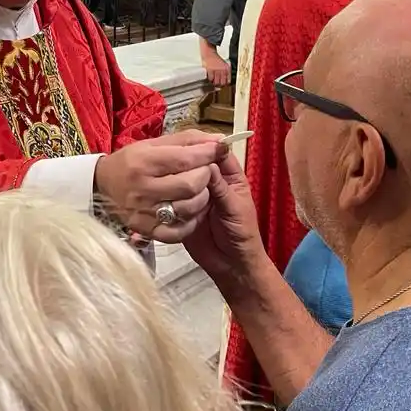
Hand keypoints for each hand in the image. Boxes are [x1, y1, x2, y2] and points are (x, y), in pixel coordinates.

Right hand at [94, 131, 226, 242]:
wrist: (102, 185)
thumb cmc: (131, 162)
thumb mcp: (155, 144)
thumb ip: (188, 140)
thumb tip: (219, 140)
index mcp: (143, 161)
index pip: (185, 159)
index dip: (208, 154)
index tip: (218, 149)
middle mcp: (142, 188)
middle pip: (190, 185)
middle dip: (206, 175)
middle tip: (204, 171)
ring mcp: (144, 213)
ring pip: (188, 208)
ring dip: (202, 198)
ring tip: (198, 190)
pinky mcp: (146, 231)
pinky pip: (178, 232)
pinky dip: (190, 222)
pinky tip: (190, 210)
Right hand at [181, 149, 267, 287]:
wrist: (231, 265)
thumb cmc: (242, 235)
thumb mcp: (235, 207)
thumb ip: (220, 186)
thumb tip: (206, 163)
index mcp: (228, 177)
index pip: (217, 154)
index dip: (206, 148)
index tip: (191, 144)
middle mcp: (209, 184)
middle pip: (195, 165)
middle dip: (187, 166)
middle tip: (175, 167)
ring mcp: (193, 197)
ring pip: (181, 181)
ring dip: (177, 184)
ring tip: (173, 189)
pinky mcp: (181, 212)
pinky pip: (172, 200)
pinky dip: (170, 200)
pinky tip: (167, 202)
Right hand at [198, 38, 231, 86]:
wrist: (210, 53)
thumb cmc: (216, 60)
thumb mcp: (224, 65)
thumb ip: (225, 72)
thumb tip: (226, 81)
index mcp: (227, 69)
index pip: (228, 80)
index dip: (226, 84)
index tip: (224, 85)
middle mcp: (223, 70)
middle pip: (222, 83)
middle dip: (220, 85)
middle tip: (218, 85)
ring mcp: (217, 70)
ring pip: (216, 82)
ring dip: (214, 83)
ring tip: (213, 82)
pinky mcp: (210, 70)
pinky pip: (211, 79)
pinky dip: (210, 80)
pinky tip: (210, 78)